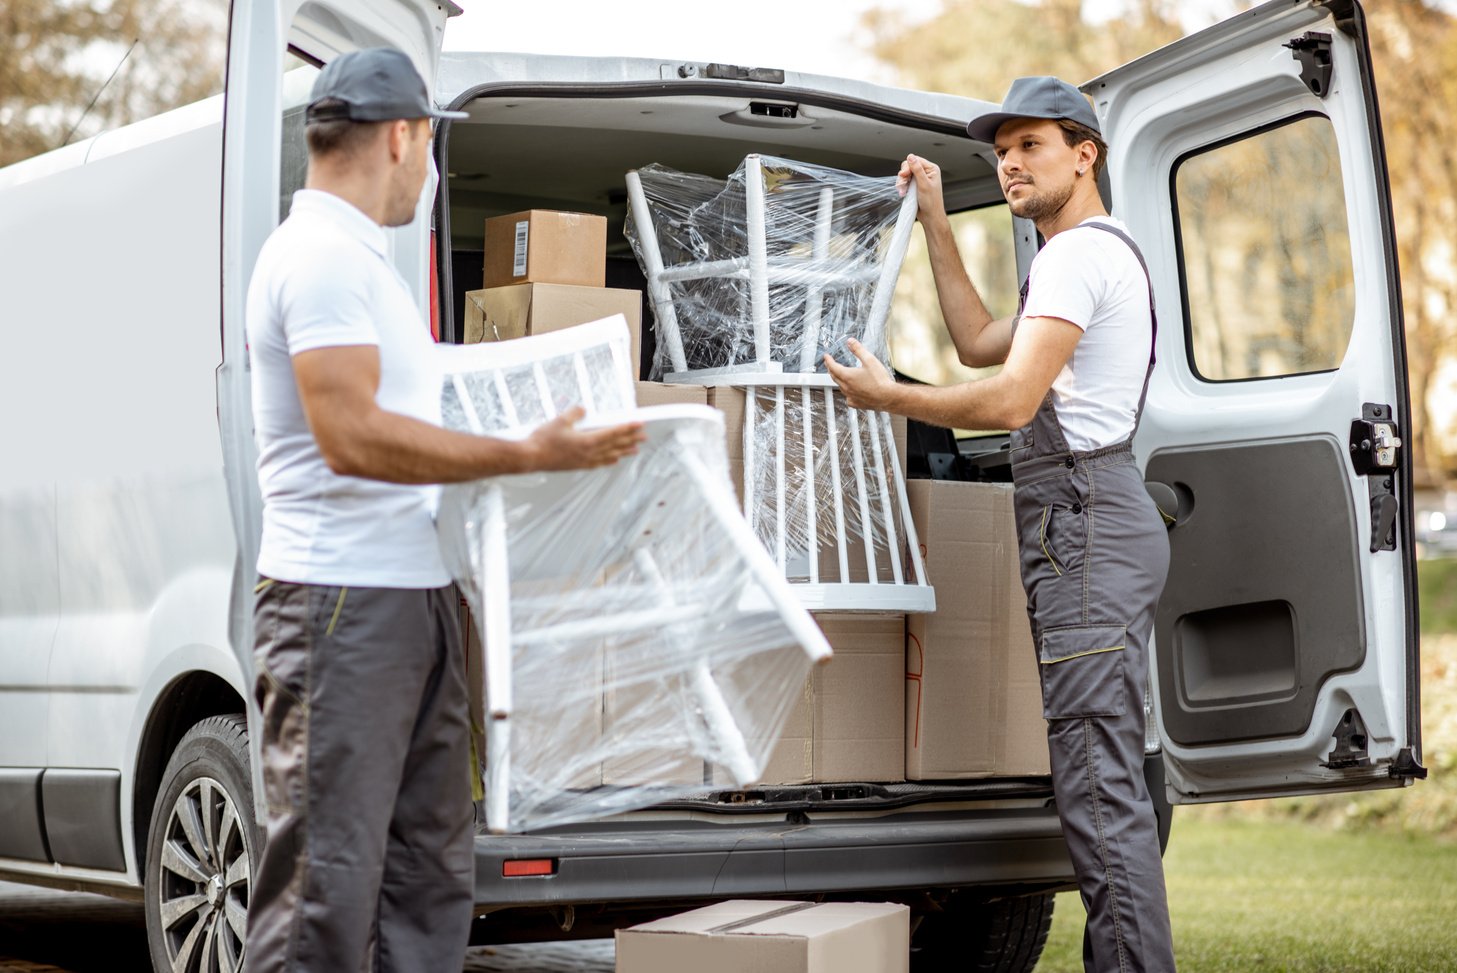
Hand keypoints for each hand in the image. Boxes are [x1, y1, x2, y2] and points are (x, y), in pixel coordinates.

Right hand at [524, 406, 644, 471]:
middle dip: (631, 440)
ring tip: (635, 450)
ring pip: (610, 455)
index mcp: (588, 440)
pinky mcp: (578, 466)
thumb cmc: (543, 440)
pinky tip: (614, 461)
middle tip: (644, 437)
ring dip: (624, 452)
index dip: (628, 428)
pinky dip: (609, 461)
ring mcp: (585, 461)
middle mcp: (590, 452)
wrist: (531, 457)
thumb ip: (574, 414)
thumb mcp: (559, 421)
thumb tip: (583, 409)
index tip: (639, 425)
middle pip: (615, 445)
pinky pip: (599, 464)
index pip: (613, 433)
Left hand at [823, 339, 897, 411]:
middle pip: (834, 377)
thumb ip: (858, 350)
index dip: (828, 361)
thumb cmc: (880, 380)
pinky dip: (846, 392)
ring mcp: (851, 396)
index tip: (826, 357)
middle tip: (829, 364)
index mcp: (848, 376)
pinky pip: (847, 397)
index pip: (833, 367)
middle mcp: (847, 387)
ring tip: (838, 376)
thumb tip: (850, 342)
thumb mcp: (869, 360)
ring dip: (838, 380)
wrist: (888, 397)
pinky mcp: (856, 403)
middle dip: (831, 369)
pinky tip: (850, 392)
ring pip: (840, 387)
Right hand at [896, 154, 945, 222]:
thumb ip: (917, 170)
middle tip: (902, 184)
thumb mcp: (924, 184)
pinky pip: (905, 182)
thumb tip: (911, 157)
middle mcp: (926, 173)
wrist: (930, 216)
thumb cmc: (931, 203)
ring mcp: (920, 179)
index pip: (916, 160)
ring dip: (902, 183)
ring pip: (905, 175)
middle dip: (903, 176)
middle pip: (909, 167)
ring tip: (902, 191)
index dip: (908, 167)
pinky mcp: (915, 186)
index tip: (903, 175)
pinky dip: (902, 187)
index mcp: (932, 169)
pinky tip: (903, 193)